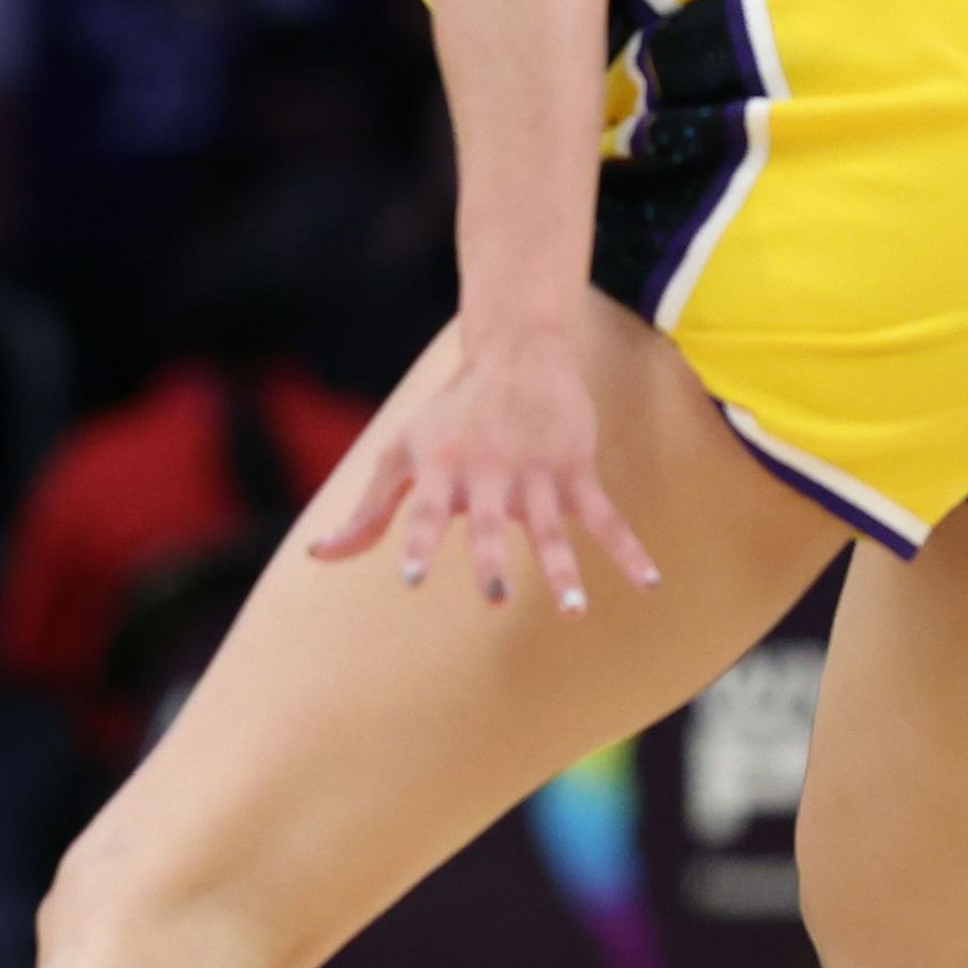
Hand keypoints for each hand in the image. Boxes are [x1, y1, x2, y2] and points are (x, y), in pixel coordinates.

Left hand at [306, 324, 659, 613]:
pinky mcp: (576, 472)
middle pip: (491, 522)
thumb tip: (317, 558)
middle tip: (495, 598)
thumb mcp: (401, 454)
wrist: (516, 356)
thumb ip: (368, 513)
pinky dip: (628, 550)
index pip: (423, 510)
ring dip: (565, 569)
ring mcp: (536, 473)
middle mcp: (489, 472)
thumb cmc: (448, 417)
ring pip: (553, 528)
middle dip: (493, 559)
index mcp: (441, 468)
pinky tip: (649, 582)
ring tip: (573, 612)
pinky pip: (606, 517)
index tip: (410, 579)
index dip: (415, 542)